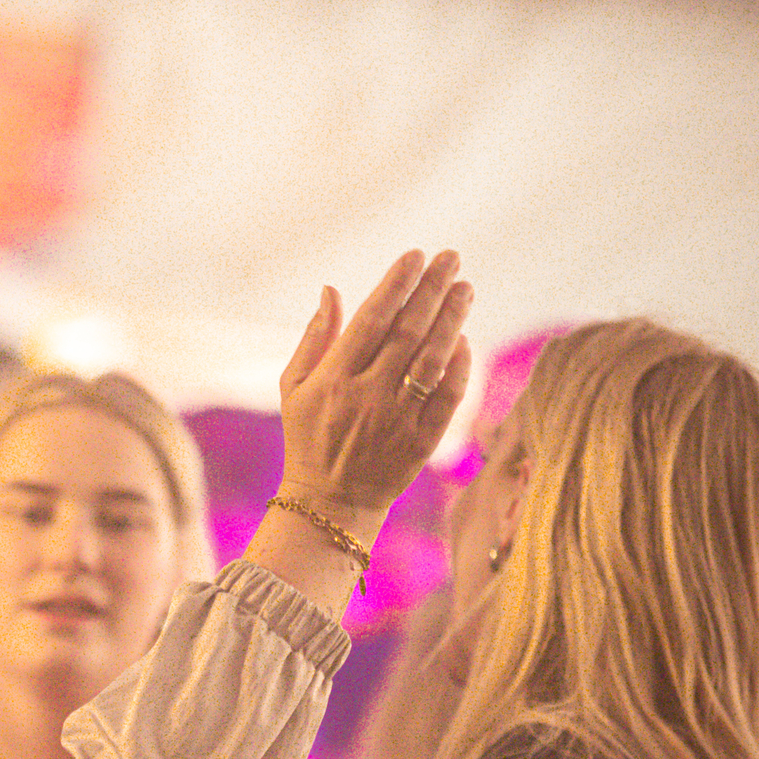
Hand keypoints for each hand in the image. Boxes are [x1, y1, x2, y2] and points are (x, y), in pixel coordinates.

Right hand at [279, 253, 472, 537]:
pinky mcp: (421, 442)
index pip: (372, 319)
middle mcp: (367, 395)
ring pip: (432, 360)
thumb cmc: (308, 437)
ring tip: (465, 289)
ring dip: (452, 321)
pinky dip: (459, 368)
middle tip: (451, 259)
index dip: (397, 284)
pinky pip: (447, 398)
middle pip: (408, 332)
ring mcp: (396, 419)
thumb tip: (331, 290)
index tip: (415, 256)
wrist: (329, 502)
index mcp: (333, 378)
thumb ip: (314, 337)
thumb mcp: (294, 388)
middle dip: (432, 290)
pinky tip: (464, 341)